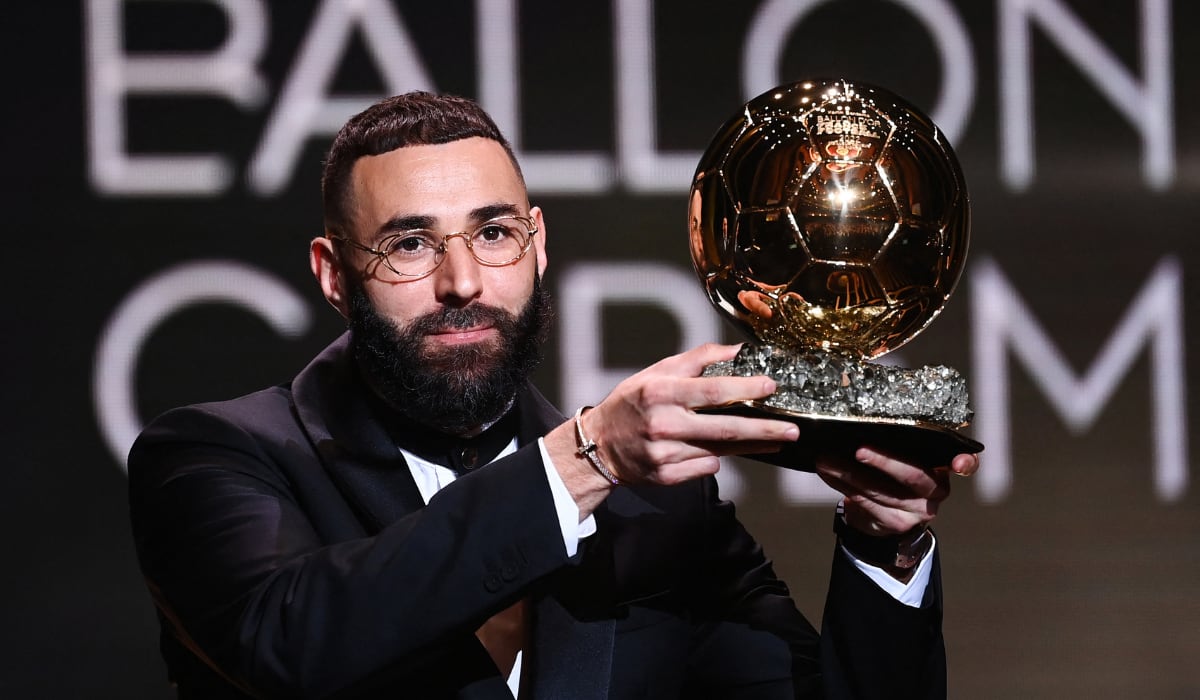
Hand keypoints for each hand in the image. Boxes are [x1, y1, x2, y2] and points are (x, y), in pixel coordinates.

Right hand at [585, 343, 799, 485]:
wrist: (599, 445)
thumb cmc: (631, 403)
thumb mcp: (656, 372)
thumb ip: (696, 360)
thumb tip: (736, 352)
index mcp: (661, 393)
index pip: (710, 390)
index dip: (744, 389)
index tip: (770, 387)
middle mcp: (663, 424)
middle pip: (724, 428)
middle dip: (763, 430)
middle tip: (792, 430)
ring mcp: (665, 454)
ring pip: (719, 451)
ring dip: (750, 445)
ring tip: (774, 439)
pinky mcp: (666, 476)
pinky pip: (705, 467)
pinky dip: (716, 458)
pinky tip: (717, 451)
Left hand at [816, 448, 979, 535]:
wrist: (887, 515)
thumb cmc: (896, 476)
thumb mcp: (907, 458)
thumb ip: (903, 443)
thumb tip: (865, 419)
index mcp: (944, 468)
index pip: (966, 464)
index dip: (965, 463)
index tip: (958, 463)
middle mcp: (937, 491)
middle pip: (912, 475)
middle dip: (883, 462)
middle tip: (858, 450)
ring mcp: (918, 511)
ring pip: (881, 490)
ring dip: (849, 474)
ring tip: (827, 460)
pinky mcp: (897, 523)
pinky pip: (866, 503)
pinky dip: (843, 485)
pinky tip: (828, 473)